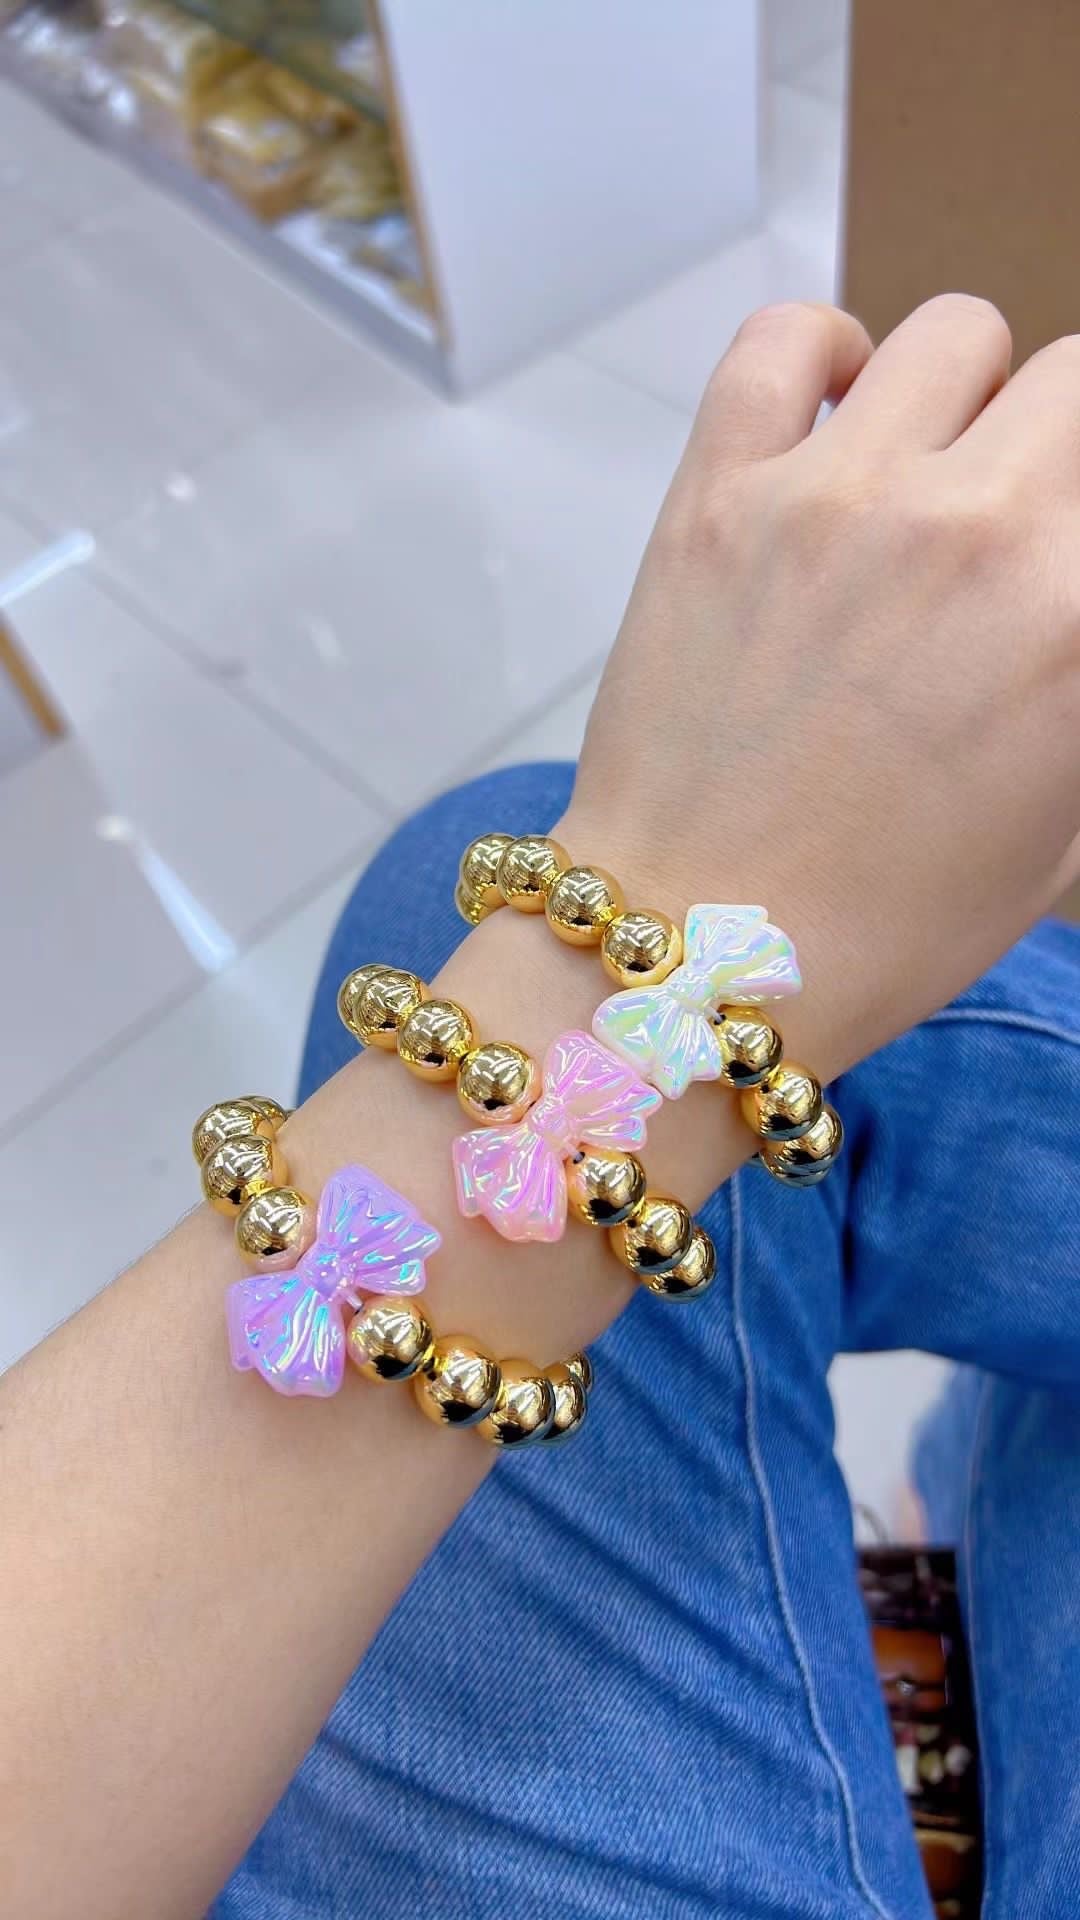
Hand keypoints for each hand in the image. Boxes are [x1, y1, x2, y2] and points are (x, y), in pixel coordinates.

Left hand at [562, 297, 1079, 1072]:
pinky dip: (824, 353)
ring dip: (963, 398)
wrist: (699, 953)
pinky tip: (834, 415)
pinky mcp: (717, 494)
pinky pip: (785, 336)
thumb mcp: (1061, 822)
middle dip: (1058, 454)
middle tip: (1013, 529)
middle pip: (1075, 382)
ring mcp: (835, 498)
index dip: (1078, 528)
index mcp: (1076, 617)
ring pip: (955, 335)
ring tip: (927, 473)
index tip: (1049, 565)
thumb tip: (1062, 611)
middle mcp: (974, 529)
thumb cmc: (889, 921)